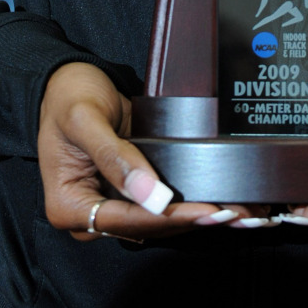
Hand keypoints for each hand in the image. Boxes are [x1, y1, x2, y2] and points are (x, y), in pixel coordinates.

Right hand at [38, 63, 254, 240]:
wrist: (67, 81)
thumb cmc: (67, 97)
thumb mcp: (85, 119)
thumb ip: (115, 157)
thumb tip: (151, 194)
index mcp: (70, 207)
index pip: (127, 220)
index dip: (170, 217)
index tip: (207, 212)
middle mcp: (92, 214)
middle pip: (148, 226)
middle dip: (193, 221)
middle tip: (236, 214)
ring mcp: (113, 202)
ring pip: (160, 219)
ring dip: (198, 215)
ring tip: (240, 212)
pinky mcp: (132, 189)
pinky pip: (162, 200)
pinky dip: (191, 201)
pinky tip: (223, 200)